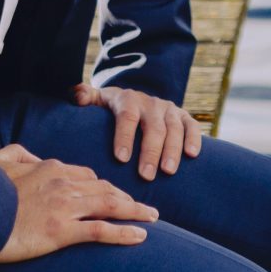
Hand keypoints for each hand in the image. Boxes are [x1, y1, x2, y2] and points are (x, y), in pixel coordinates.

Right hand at [0, 143, 157, 263]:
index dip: (104, 186)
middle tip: (144, 207)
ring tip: (153, 218)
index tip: (115, 195)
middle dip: (128, 197)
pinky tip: (140, 236)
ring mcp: (64, 207)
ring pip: (111, 205)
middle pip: (105, 188)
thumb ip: (19, 154)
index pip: (86, 175)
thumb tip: (32, 155)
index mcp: (50, 167)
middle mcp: (63, 183)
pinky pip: (101, 230)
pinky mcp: (62, 231)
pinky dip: (124, 232)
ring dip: (136, 211)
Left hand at [69, 82, 202, 181]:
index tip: (121, 158)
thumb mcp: (97, 99)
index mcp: (127, 99)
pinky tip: (191, 155)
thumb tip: (77, 95)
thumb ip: (85, 96)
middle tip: (146, 175)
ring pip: (173, 128)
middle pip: (153, 126)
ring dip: (172, 150)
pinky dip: (193, 139)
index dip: (124, 136)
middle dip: (150, 151)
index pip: (127, 116)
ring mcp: (168, 109)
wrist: (136, 100)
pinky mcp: (183, 116)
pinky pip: (191, 126)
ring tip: (168, 171)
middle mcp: (150, 102)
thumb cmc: (112, 108)